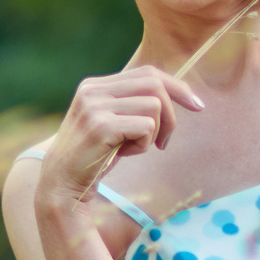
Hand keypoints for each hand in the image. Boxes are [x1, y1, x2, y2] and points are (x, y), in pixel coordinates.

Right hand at [39, 64, 205, 208]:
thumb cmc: (93, 158)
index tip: (197, 105)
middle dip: (171, 115)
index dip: (177, 86)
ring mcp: (95, 106)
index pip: (148, 73)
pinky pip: (146, 126)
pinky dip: (143, 144)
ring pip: (154, 105)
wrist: (62, 186)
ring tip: (134, 148)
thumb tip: (175, 94)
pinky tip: (124, 155)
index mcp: (95, 85)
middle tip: (164, 143)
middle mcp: (93, 90)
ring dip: (154, 133)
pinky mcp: (101, 126)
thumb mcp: (113, 124)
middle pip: (155, 84)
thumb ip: (132, 105)